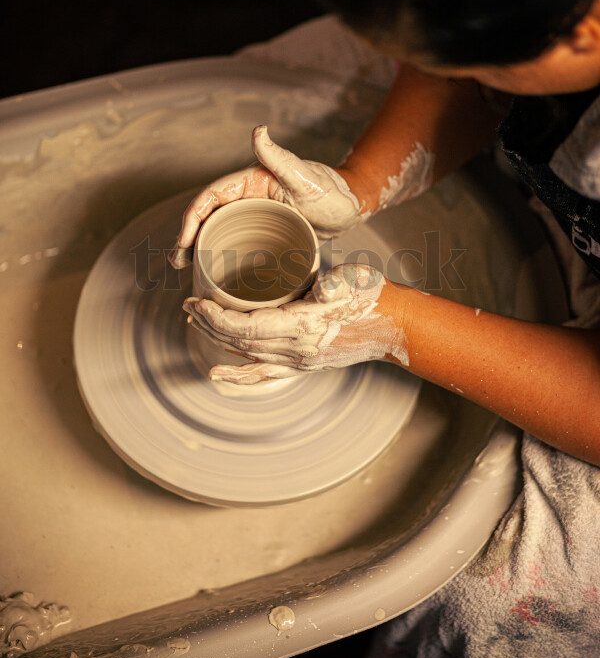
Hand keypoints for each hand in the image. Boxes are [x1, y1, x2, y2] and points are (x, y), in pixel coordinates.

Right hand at [169, 124, 361, 267]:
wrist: (349, 209)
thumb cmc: (330, 191)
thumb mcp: (303, 176)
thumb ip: (278, 156)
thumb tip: (258, 130)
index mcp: (250, 180)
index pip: (211, 196)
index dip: (192, 217)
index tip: (184, 240)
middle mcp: (247, 195)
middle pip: (208, 215)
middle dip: (188, 236)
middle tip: (176, 261)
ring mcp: (254, 213)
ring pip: (217, 229)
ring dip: (199, 247)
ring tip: (186, 269)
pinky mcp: (262, 230)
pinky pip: (234, 241)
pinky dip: (218, 254)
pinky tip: (211, 272)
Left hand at [183, 264, 408, 383]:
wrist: (393, 326)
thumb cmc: (371, 296)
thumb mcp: (354, 281)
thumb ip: (336, 283)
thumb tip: (322, 287)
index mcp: (302, 326)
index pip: (245, 325)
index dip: (215, 316)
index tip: (195, 302)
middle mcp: (296, 349)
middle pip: (239, 340)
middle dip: (208, 324)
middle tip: (187, 306)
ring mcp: (299, 361)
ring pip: (247, 355)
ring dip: (217, 341)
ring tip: (195, 324)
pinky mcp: (303, 364)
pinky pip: (264, 374)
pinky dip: (238, 376)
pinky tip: (217, 374)